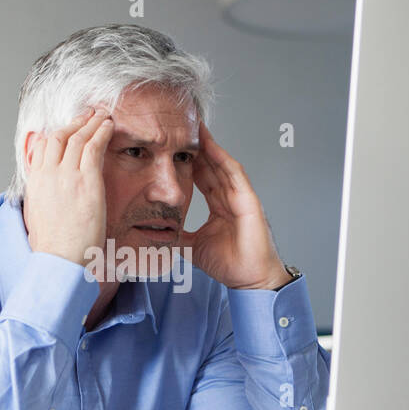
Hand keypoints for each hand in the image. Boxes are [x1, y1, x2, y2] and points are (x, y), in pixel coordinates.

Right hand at [23, 109, 113, 266]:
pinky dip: (101, 132)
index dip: (56, 134)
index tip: (67, 129)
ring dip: (91, 122)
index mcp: (35, 183)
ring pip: (78, 137)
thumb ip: (39, 201)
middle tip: (86, 115)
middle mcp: (48, 174)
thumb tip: (41, 199)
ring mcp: (67, 176)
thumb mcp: (36, 218)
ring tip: (102, 115)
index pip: (42, 147)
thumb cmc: (53, 247)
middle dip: (74, 123)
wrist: (59, 260)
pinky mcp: (86, 181)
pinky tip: (109, 126)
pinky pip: (94, 147)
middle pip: (59, 136)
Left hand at [180, 122, 291, 289]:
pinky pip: (235, 175)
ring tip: (196, 129)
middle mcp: (230, 198)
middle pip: (211, 167)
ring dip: (210, 147)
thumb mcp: (194, 247)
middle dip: (198, 148)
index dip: (189, 162)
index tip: (173, 148)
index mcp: (219, 207)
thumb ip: (179, 238)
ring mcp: (241, 197)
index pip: (202, 178)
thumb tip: (158, 235)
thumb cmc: (231, 265)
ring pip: (222, 166)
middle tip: (182, 129)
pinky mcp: (249, 201)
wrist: (250, 280)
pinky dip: (223, 160)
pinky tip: (212, 147)